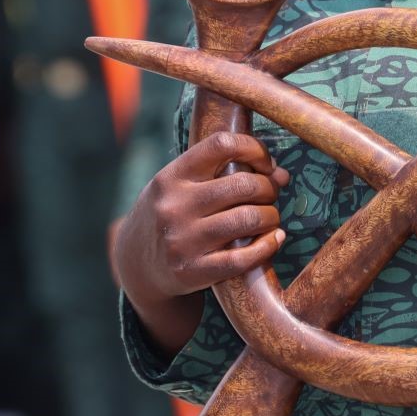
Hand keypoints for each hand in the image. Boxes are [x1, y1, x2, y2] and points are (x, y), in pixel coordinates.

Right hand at [113, 132, 288, 342]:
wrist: (135, 264)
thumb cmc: (171, 215)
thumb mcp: (185, 187)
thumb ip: (227, 174)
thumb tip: (281, 175)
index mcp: (171, 177)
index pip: (221, 144)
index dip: (254, 148)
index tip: (265, 163)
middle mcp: (174, 206)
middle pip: (243, 184)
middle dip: (268, 188)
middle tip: (270, 195)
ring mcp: (181, 240)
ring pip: (248, 219)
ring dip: (271, 216)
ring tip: (270, 218)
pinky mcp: (192, 271)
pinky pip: (243, 258)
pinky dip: (268, 246)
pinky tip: (274, 240)